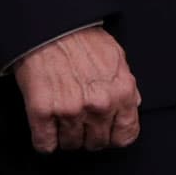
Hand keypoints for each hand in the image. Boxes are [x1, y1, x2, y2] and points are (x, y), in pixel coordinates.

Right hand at [11, 27, 141, 153]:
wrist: (51, 30)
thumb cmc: (84, 41)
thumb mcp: (118, 58)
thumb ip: (127, 86)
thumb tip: (133, 106)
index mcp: (122, 93)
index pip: (126, 135)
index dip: (114, 136)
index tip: (106, 132)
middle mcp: (99, 105)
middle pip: (97, 143)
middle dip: (89, 136)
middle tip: (80, 122)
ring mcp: (70, 110)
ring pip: (71, 145)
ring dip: (66, 137)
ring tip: (62, 120)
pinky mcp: (42, 112)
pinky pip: (45, 144)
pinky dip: (44, 139)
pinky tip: (46, 126)